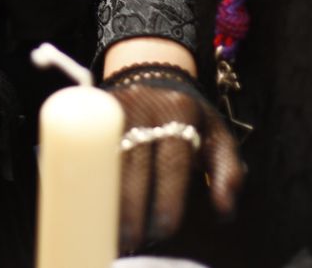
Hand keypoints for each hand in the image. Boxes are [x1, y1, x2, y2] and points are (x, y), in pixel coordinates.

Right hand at [100, 63, 244, 251]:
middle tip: (131, 241)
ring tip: (108, 231)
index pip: (171, 161)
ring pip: (103, 157)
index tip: (163, 230)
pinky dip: (85, 180)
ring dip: (103, 198)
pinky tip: (88, 206)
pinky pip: (84, 149)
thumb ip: (228, 172)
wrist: (152, 71)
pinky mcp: (89, 112)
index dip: (167, 199)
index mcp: (179, 111)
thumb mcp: (217, 135)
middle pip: (133, 162)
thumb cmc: (189, 116)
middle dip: (130, 207)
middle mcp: (143, 105)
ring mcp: (111, 107)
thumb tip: (225, 212)